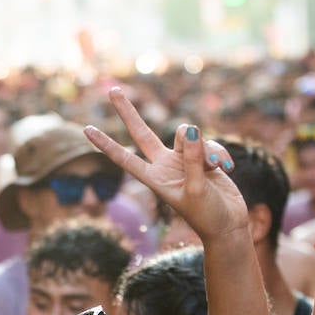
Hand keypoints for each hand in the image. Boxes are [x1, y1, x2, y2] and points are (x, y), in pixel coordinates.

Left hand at [84, 87, 246, 243]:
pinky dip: (219, 153)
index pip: (126, 158)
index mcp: (155, 179)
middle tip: (112, 90)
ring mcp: (183, 159)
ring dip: (204, 149)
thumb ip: (191, 160)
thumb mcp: (196, 190)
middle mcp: (165, 165)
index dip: (106, 145)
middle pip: (142, 133)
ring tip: (215, 169)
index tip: (86, 130)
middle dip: (128, 112)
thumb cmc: (207, 216)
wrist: (228, 225)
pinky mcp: (203, 156)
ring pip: (187, 135)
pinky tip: (226, 169)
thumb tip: (189, 130)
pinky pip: (209, 143)